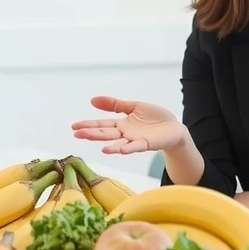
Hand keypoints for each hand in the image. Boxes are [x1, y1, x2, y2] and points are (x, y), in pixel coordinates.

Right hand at [71, 96, 187, 153]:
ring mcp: (134, 140)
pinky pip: (133, 146)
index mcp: (122, 124)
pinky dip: (123, 148)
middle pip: (105, 133)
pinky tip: (113, 150)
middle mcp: (125, 134)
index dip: (89, 125)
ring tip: (91, 141)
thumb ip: (115, 104)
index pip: (102, 124)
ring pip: (116, 141)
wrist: (174, 128)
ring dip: (103, 142)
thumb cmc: (155, 118)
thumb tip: (92, 100)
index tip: (74, 127)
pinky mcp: (146, 144)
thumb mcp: (133, 106)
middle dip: (91, 133)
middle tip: (76, 133)